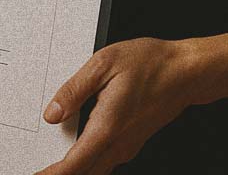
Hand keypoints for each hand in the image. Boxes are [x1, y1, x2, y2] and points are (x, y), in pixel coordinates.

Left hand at [33, 37, 199, 174]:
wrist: (186, 71)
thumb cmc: (151, 63)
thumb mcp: (104, 63)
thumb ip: (74, 90)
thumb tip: (52, 113)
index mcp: (107, 127)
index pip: (73, 164)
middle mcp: (118, 143)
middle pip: (83, 173)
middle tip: (40, 170)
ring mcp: (127, 145)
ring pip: (95, 170)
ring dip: (75, 170)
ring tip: (54, 163)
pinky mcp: (132, 141)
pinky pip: (105, 161)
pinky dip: (88, 163)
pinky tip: (79, 148)